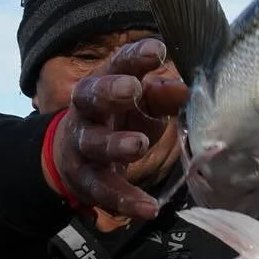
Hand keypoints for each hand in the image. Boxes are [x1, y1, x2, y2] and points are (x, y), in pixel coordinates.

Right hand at [45, 38, 187, 219]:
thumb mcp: (142, 107)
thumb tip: (184, 87)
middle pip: (90, 97)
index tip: (157, 50)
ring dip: (116, 144)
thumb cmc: (118, 122)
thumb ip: (161, 97)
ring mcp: (83, 147)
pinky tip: (149, 208)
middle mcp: (87, 113)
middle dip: (110, 92)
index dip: (134, 57)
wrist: (74, 159)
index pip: (116, 65)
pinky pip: (105, 190)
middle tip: (133, 89)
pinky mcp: (86, 182)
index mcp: (103, 85)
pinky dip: (126, 200)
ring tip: (139, 144)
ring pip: (94, 144)